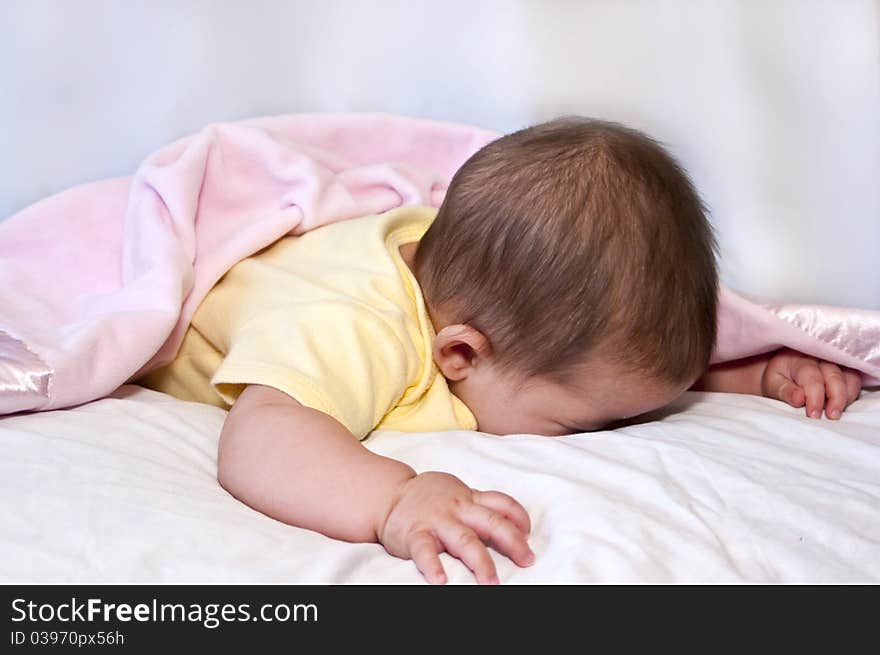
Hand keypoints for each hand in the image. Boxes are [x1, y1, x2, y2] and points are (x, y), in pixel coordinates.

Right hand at [377, 471, 533, 584]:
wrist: (387, 495)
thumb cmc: (428, 496)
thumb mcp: (456, 492)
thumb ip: (478, 505)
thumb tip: (513, 523)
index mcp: (468, 498)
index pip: (501, 503)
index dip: (519, 517)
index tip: (529, 533)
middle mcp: (457, 508)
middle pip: (491, 523)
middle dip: (513, 542)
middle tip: (527, 560)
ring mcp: (436, 521)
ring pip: (464, 540)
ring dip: (481, 562)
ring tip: (491, 583)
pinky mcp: (415, 534)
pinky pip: (425, 551)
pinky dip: (433, 566)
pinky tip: (441, 582)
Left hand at [761, 349, 861, 418]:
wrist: (783, 371)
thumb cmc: (777, 379)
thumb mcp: (772, 384)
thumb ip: (784, 391)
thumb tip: (799, 399)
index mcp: (799, 360)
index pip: (812, 378)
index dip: (815, 398)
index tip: (814, 415)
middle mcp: (819, 358)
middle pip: (834, 376)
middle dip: (836, 399)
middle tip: (831, 416)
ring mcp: (834, 362)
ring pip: (849, 377)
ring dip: (846, 397)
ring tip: (836, 413)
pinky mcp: (844, 369)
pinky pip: (854, 380)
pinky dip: (851, 394)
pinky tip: (842, 406)